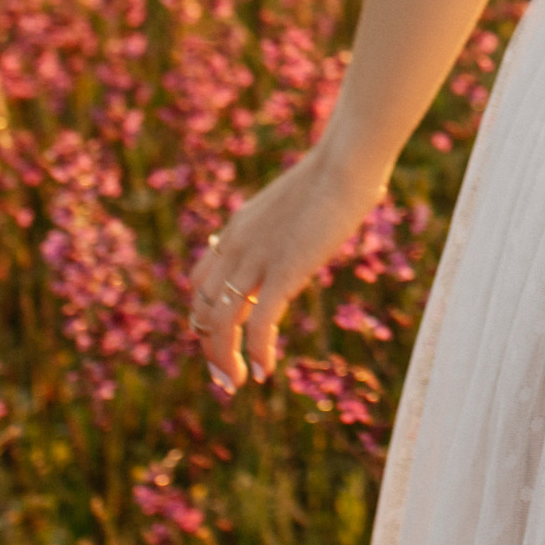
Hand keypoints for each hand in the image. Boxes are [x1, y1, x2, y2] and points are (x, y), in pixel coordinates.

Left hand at [187, 141, 384, 395]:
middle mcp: (235, 246)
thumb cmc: (334, 175)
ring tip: (237, 381)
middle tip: (224, 375)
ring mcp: (257, 258)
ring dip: (224, 358)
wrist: (344, 162)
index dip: (204, 317)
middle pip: (202, 308)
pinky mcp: (284, 270)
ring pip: (222, 322)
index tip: (221, 341)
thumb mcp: (294, 202)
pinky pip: (260, 322)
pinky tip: (264, 370)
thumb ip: (286, 225)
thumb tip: (305, 230)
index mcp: (236, 229)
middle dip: (209, 346)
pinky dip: (258, 351)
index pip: (199, 282)